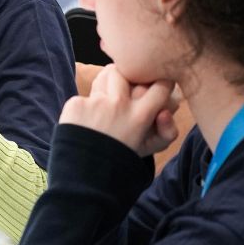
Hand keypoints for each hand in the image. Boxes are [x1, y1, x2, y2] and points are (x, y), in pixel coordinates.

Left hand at [60, 65, 178, 156]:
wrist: (86, 173)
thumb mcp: (151, 147)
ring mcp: (96, 102)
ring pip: (108, 73)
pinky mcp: (76, 104)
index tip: (157, 84)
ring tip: (110, 95)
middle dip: (131, 75)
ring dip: (111, 80)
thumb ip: (167, 130)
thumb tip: (165, 111)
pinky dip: (89, 102)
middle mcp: (119, 105)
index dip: (161, 82)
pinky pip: (86, 93)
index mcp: (140, 116)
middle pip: (130, 71)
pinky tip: (89, 116)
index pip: (161, 85)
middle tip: (130, 85)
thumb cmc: (122, 155)